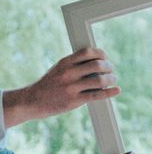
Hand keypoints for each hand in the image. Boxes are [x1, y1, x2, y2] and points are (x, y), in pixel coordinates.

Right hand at [3, 48, 119, 127]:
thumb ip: (75, 65)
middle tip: (111, 70)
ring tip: (112, 80)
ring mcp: (71, 87)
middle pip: (97, 65)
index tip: (105, 58)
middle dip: (109, 67)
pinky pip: (97, 95)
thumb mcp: (59, 69)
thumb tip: (98, 62)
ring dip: (111, 79)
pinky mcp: (74, 100)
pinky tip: (116, 90)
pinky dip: (110, 92)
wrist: (33, 101)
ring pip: (99, 81)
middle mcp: (68, 73)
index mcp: (65, 63)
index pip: (88, 52)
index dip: (101, 54)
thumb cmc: (50, 85)